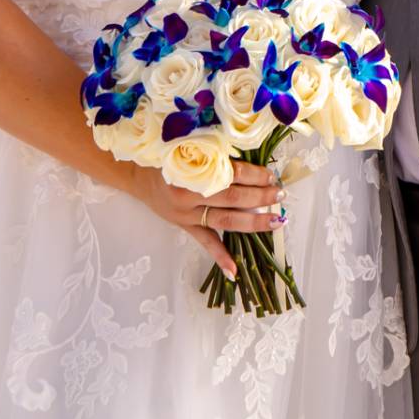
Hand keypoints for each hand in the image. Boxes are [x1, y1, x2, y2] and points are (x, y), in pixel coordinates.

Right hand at [125, 161, 283, 278]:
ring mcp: (187, 214)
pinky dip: (220, 257)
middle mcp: (189, 194)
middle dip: (260, 197)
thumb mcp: (190, 147)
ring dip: (253, 222)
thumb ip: (217, 154)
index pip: (231, 173)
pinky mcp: (184, 226)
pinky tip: (235, 271)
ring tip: (275, 221)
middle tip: (279, 194)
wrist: (138, 175)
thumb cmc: (168, 156)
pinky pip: (205, 242)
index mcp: (193, 169)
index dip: (254, 175)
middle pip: (232, 197)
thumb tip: (253, 161)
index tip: (271, 176)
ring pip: (225, 220)